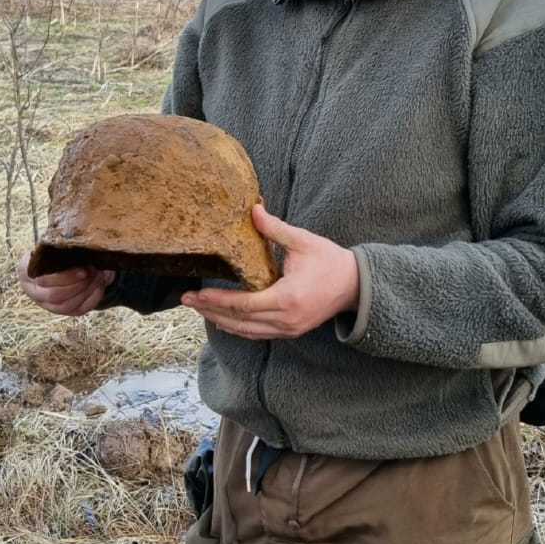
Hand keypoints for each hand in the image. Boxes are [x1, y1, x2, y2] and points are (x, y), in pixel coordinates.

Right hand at [17, 252, 115, 316]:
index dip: (66, 278)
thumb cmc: (53, 252)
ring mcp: (48, 305)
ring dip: (87, 291)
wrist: (56, 263)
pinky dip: (92, 299)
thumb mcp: (52, 247)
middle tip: (95, 272)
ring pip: (67, 306)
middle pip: (55, 296)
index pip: (45, 281)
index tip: (84, 270)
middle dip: (78, 285)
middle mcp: (34, 293)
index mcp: (27, 274)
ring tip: (99, 276)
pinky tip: (100, 286)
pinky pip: (78, 310)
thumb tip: (84, 247)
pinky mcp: (64, 311)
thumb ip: (60, 248)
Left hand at [180, 204, 359, 339]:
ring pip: (246, 331)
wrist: (356, 285)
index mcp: (287, 297)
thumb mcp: (303, 241)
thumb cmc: (330, 261)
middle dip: (211, 311)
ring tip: (199, 309)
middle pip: (239, 321)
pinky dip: (238, 328)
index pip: (243, 304)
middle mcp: (286, 319)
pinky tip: (222, 320)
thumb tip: (254, 209)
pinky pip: (257, 334)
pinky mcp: (291, 331)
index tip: (196, 294)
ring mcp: (289, 329)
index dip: (217, 300)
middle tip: (187, 300)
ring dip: (221, 321)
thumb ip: (275, 229)